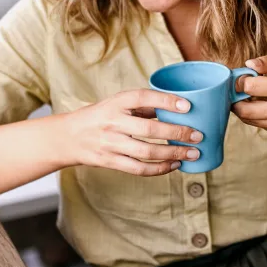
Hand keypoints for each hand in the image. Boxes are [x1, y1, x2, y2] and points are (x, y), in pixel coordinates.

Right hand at [63, 89, 202, 175]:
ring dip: (173, 153)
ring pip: (147, 152)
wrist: (69, 136)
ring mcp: (110, 144)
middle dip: (177, 133)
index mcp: (116, 102)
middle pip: (149, 129)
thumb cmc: (100, 116)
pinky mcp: (109, 161)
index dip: (165, 101)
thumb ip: (142, 105)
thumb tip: (175, 108)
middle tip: (197, 135)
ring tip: (192, 153)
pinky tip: (174, 165)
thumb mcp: (116, 103)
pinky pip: (139, 168)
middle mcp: (112, 122)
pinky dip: (159, 168)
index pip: (142, 97)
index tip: (187, 105)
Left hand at [232, 53, 266, 135]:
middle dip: (234, 99)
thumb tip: (249, 65)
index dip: (240, 82)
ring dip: (239, 108)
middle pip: (246, 109)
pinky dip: (248, 115)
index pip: (252, 86)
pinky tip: (252, 106)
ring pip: (248, 119)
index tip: (240, 78)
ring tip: (242, 97)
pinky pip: (254, 124)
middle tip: (234, 91)